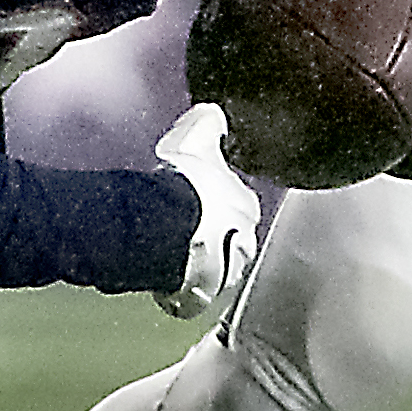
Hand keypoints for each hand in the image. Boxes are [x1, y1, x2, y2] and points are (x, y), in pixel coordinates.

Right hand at [153, 101, 261, 321]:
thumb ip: (209, 124)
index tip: (202, 202)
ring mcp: (225, 274)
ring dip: (200, 266)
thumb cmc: (184, 182)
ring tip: (176, 259)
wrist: (166, 225)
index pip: (241, 206)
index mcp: (246, 206)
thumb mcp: (197, 136)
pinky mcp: (202, 297)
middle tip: (188, 232)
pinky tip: (166, 283)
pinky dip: (181, 292)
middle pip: (233, 242)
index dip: (220, 204)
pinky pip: (193, 296)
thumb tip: (214, 113)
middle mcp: (244, 242)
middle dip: (214, 238)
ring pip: (216, 272)